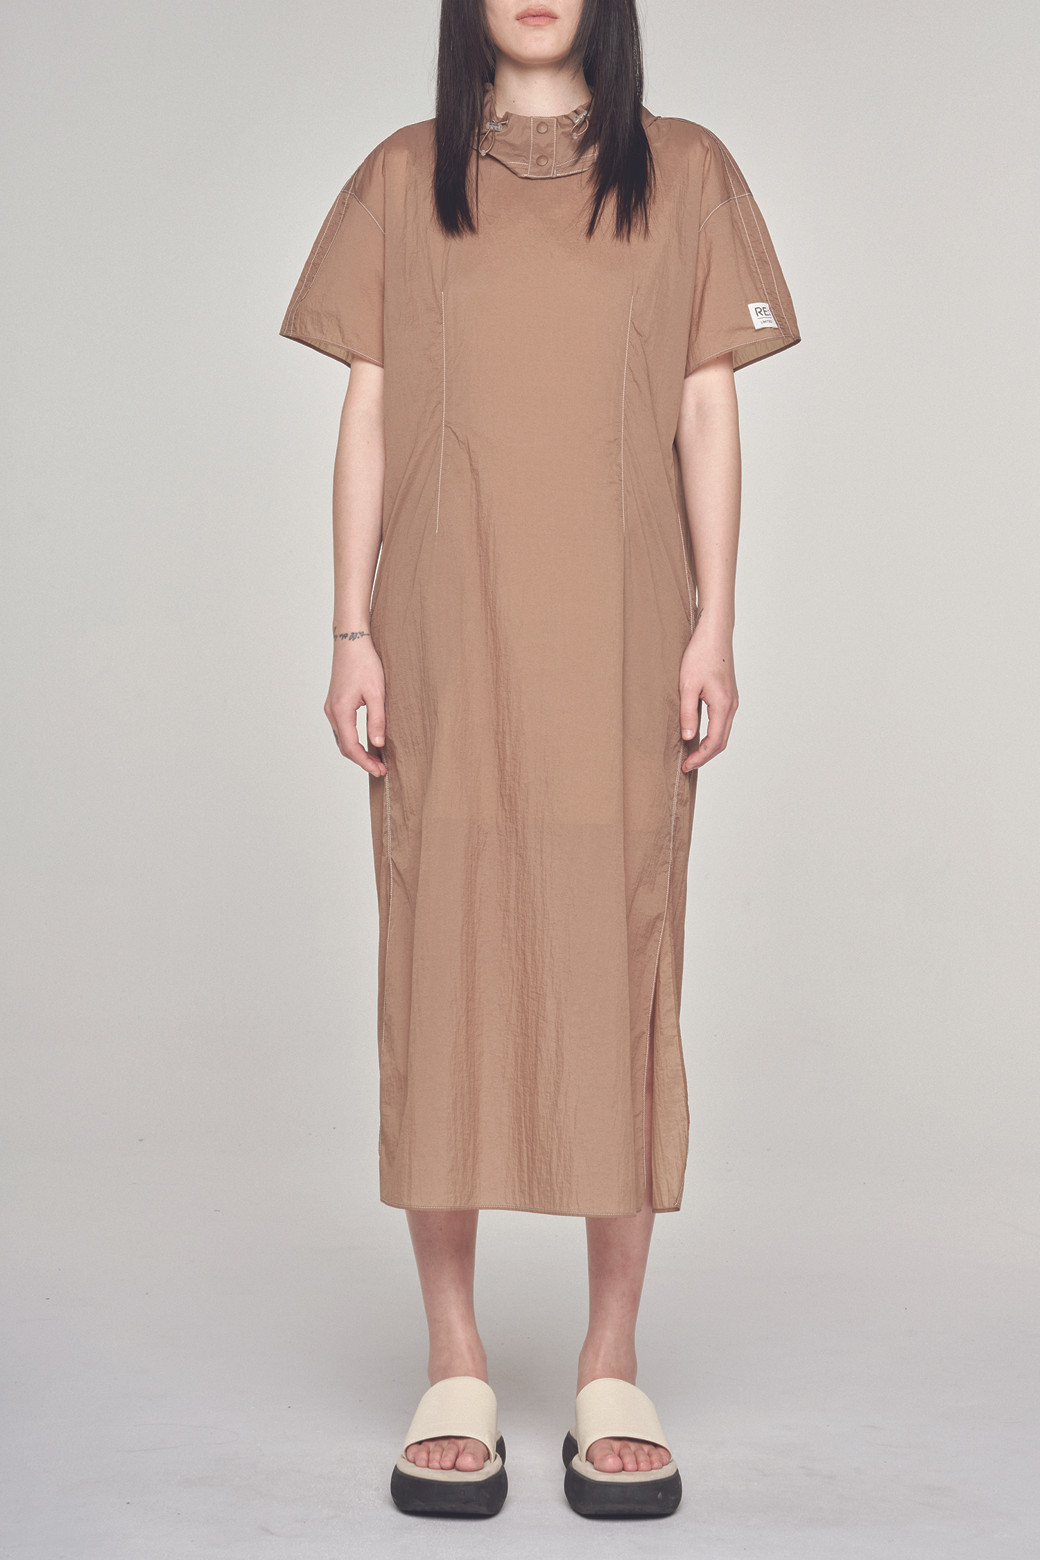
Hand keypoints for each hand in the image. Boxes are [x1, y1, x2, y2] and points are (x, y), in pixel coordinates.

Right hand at [325, 637, 387, 776]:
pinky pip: (342, 729)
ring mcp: (331, 708)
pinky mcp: (335, 703)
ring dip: (357, 751)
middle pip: (344, 747)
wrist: (351, 641)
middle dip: (362, 760)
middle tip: (381, 769)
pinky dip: (353, 740)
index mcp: (340, 711)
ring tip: (376, 759)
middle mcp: (331, 712)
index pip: (351, 747)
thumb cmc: (365, 663)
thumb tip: (377, 744)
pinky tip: (366, 742)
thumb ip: (377, 720)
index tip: (380, 771)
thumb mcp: (377, 693)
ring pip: (342, 739)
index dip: (365, 762)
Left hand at [678, 620, 737, 771]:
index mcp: (723, 705)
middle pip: (722, 741)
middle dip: (705, 756)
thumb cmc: (700, 655)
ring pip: (723, 732)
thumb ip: (688, 713)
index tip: (686, 766)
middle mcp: (732, 706)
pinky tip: (698, 734)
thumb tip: (688, 737)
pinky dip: (711, 734)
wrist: (714, 634)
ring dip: (708, 746)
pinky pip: (722, 722)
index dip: (700, 757)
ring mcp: (732, 701)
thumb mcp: (687, 685)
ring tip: (690, 753)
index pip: (714, 742)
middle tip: (687, 765)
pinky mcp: (728, 696)